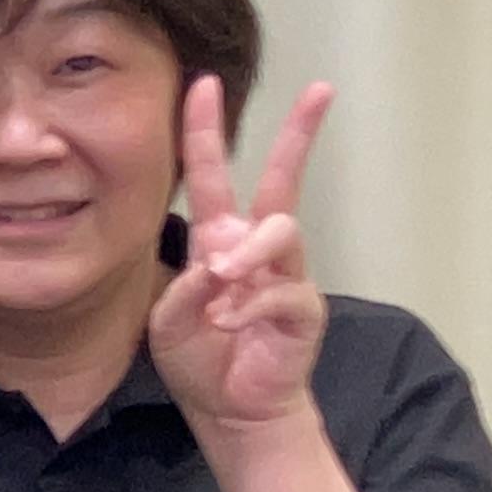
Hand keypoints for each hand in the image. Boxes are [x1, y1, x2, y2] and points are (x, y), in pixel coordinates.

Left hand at [149, 76, 330, 434]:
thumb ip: (185, 290)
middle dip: (301, 133)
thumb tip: (217, 266)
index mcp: (219, 240)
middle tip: (321, 91)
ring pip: (281, 231)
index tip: (203, 83)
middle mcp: (256, 248)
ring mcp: (286, 275)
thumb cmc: (200, 358)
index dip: (204, 131)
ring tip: (222, 282)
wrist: (229, 408)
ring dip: (247, 252)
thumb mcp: (170, 321)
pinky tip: (229, 323)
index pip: (213, 175)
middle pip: (282, 179)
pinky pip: (283, 292)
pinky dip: (250, 306)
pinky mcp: (303, 309)